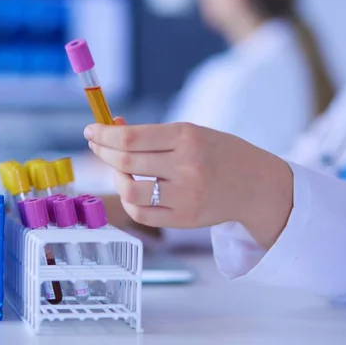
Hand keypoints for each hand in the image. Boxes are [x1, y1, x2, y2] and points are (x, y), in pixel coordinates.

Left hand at [84, 121, 293, 248]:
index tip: (91, 130)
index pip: (131, 137)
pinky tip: (132, 189)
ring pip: (130, 191)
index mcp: (187, 137)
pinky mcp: (184, 219)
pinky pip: (142, 213)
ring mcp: (186, 196)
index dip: (104, 134)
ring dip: (116, 178)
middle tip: (96, 144)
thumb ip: (153, 134)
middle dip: (103, 151)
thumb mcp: (192, 133)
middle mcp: (186, 167)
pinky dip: (130, 200)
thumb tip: (112, 127)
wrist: (255, 184)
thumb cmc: (220, 153)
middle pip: (125, 162)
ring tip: (120, 170)